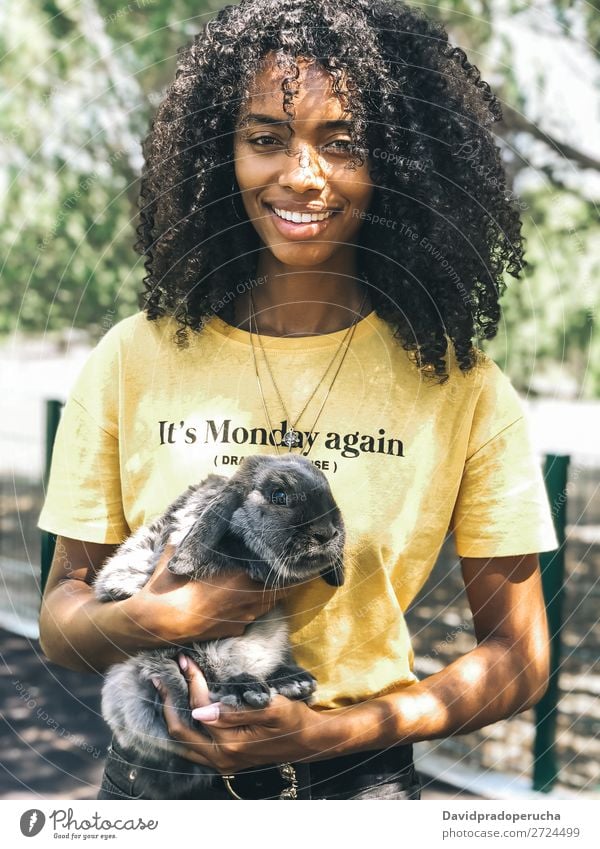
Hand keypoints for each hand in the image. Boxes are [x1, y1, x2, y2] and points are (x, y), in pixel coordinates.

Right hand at [129, 545, 288, 643]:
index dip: (287, 568)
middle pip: (278, 592)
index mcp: (237, 578)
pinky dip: (255, 610)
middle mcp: (244, 600)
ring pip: (266, 606)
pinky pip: (251, 618)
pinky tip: (251, 604)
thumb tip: (181, 532)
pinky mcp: (231, 632)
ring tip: (279, 586)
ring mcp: (240, 618)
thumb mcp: (175, 559)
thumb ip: (184, 545)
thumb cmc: (168, 588)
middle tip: (294, 573)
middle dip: (287, 584)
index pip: (273, 574)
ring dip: (273, 596)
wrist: (156, 624)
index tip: (297, 560)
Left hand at [154, 655, 328, 772]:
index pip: (200, 708)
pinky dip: (182, 727)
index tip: (185, 660)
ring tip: (164, 691)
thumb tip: (200, 712)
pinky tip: (180, 709)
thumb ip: (236, 711)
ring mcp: (221, 761)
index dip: (191, 682)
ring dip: (171, 716)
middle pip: (179, 731)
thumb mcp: (271, 709)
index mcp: (231, 744)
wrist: (310, 741)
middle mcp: (221, 758)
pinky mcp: (224, 759)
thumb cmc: (294, 720)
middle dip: (168, 701)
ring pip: (183, 742)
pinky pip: (193, 746)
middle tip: (160, 677)